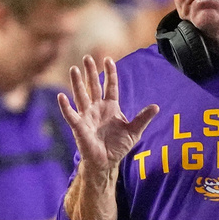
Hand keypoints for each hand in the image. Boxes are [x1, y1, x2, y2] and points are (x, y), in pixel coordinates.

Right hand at [57, 55, 158, 172]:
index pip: (110, 86)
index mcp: (111, 107)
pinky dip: (66, 107)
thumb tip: (156, 107)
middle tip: (87, 57)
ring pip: (81, 96)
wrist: (107, 162)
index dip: (110, 73)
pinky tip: (61, 96)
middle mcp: (97, 108)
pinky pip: (71, 115)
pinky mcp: (79, 127)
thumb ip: (143, 118)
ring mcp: (87, 116)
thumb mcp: (134, 131)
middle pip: (93, 86)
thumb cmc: (118, 146)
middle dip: (91, 72)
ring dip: (77, 83)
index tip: (109, 59)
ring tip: (73, 69)